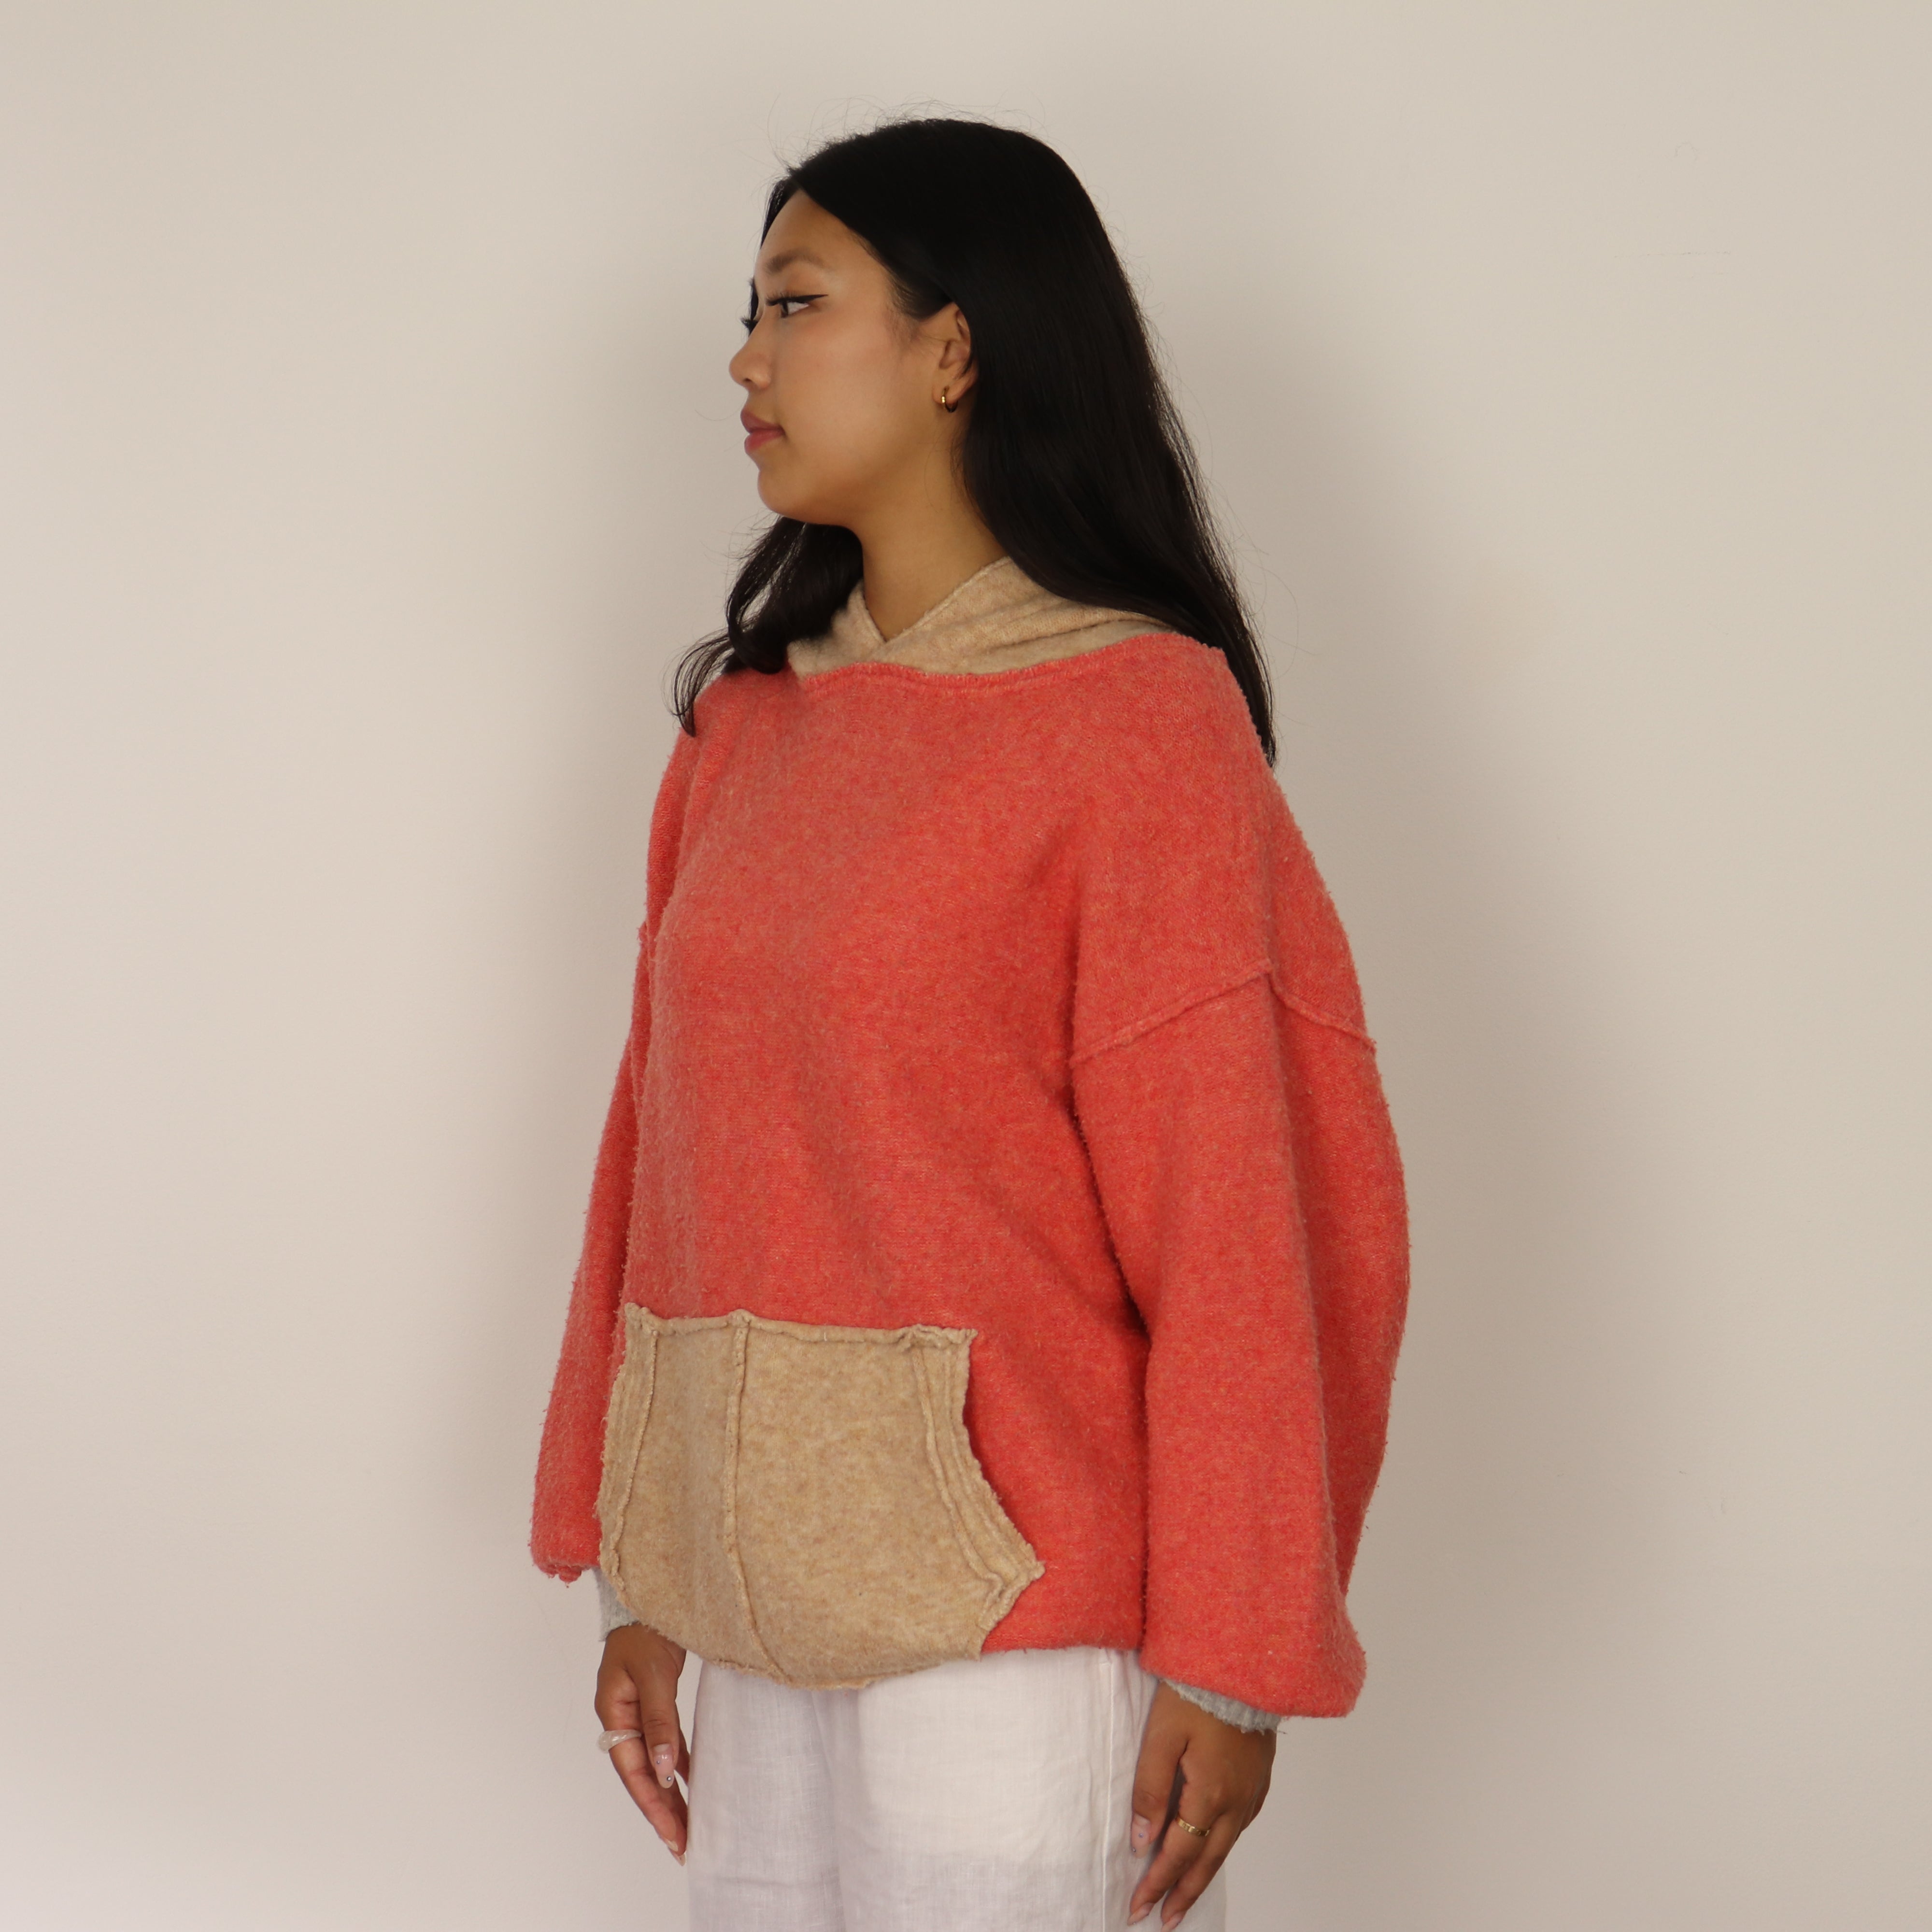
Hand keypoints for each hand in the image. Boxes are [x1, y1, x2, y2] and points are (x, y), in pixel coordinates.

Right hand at [595, 1623, 690, 1862]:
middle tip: (683, 1846)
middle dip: (662, 1811)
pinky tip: (691, 1784)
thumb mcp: (653, 1675)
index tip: (673, 1836)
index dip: (653, 1805)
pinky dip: (678, 1765)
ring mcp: (638, 1712)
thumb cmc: (646, 1630)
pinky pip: (666, 1744)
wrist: (650, 1597)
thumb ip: (660, 1722)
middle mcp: (623, 1719)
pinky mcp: (655, 1703)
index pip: (634, 1771)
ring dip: (670, 1793)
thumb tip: (666, 1771)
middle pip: (642, 1774)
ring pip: (655, 1763)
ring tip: (688, 1827)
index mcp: (613, 1714)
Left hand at [1126, 1681, 1275, 1926]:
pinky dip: (1222, 1846)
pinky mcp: (1259, 1779)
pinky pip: (1239, 1825)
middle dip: (1182, 1894)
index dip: (1157, 1883)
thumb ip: (1150, 1790)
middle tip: (1164, 1920)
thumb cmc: (1196, 1695)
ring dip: (1203, 1875)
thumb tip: (1141, 1840)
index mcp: (1210, 1795)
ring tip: (1184, 1897)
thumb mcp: (1161, 1738)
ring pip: (1225, 1847)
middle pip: (1206, 1861)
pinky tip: (1213, 1850)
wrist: (1243, 1665)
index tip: (1137, 1908)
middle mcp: (1236, 1802)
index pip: (1179, 1854)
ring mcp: (1251, 1792)